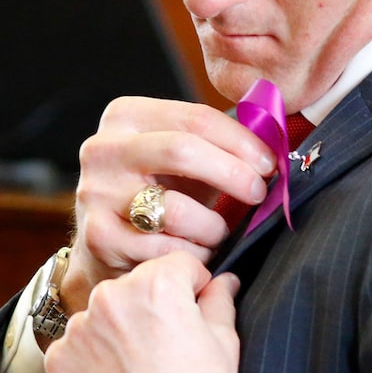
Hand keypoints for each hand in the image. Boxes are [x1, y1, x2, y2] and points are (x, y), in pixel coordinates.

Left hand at [44, 251, 267, 372]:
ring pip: (103, 315)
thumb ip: (219, 300)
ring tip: (141, 368)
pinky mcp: (60, 362)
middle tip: (168, 346)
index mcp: (157, 283)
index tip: (194, 310)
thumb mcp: (224, 340)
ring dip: (119, 331)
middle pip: (135, 286)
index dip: (191, 288)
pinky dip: (93, 359)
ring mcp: (80, 330)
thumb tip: (225, 281)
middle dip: (152, 307)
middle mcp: (112, 297)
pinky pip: (77, 346)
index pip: (175, 265)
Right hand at [61, 97, 274, 314]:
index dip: (241, 141)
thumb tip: (275, 143)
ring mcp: (96, 193)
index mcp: (126, 116)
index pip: (196, 118)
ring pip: (177, 209)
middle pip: (182, 150)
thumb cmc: (157, 194)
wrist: (107, 243)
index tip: (269, 163)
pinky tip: (196, 253)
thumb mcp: (181, 160)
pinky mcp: (99, 236)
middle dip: (232, 174)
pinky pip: (167, 250)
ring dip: (213, 227)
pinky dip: (194, 256)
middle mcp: (103, 148)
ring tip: (219, 233)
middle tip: (258, 194)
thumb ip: (218, 145)